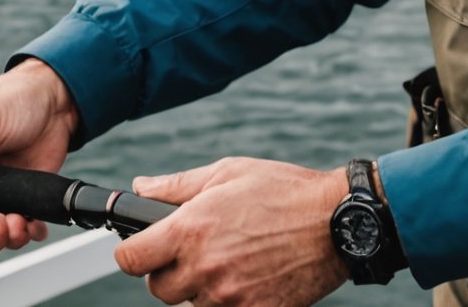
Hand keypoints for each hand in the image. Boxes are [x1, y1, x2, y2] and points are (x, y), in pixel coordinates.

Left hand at [114, 157, 351, 306]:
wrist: (337, 222)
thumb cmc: (283, 190)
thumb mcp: (226, 173)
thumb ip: (175, 186)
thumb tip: (140, 187)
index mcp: (190, 230)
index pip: (130, 259)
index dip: (132, 253)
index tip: (142, 248)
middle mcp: (205, 268)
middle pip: (158, 289)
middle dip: (167, 272)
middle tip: (191, 253)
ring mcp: (230, 297)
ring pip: (191, 305)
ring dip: (200, 289)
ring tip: (227, 262)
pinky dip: (229, 302)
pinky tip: (246, 279)